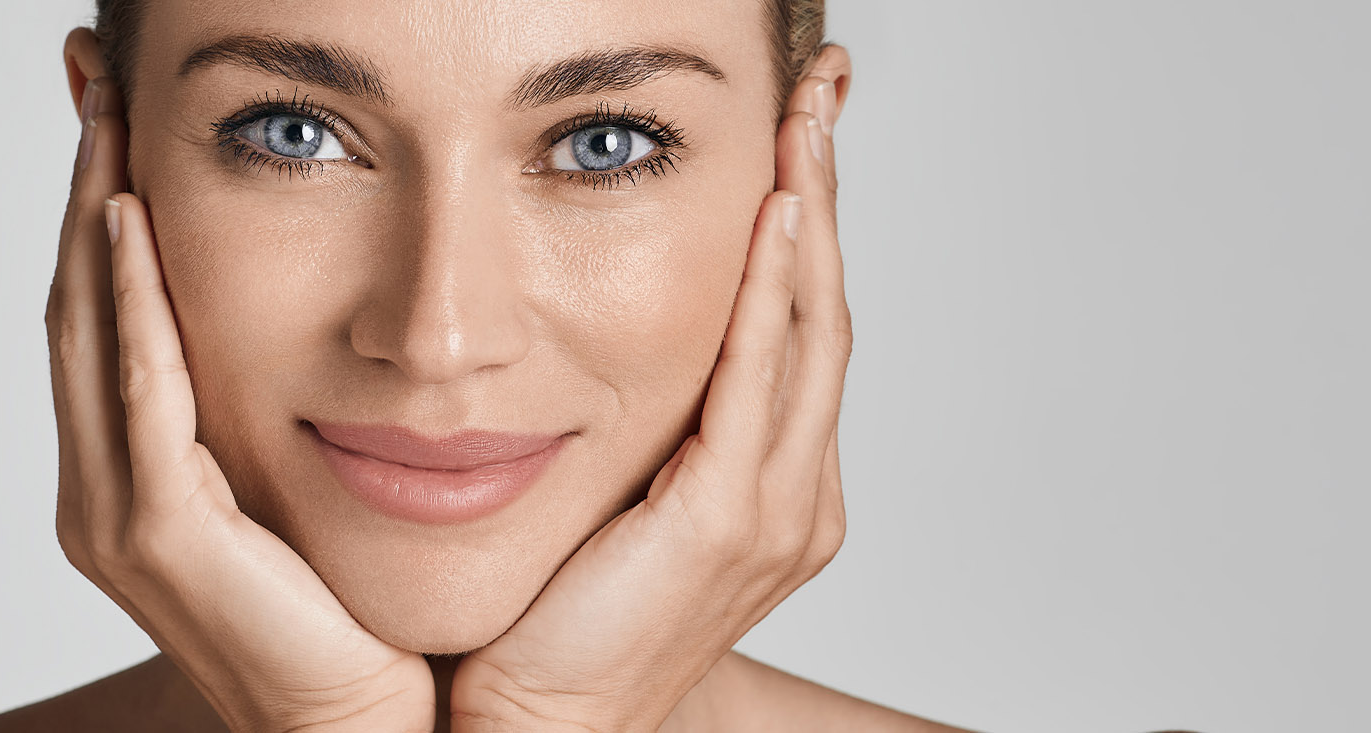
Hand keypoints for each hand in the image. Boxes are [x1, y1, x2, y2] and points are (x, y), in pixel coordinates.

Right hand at [45, 67, 433, 731]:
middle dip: (82, 184)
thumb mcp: (295, 493)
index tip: (112, 113)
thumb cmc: (347, 622)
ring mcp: (121, 517)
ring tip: (106, 117)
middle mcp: (104, 493)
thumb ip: (266, 417)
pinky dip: (132, 306)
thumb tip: (302, 328)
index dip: (97, 209)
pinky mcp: (164, 536)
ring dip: (93, 216)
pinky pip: (142, 396)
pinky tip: (131, 223)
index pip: (104, 315)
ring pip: (91, 332)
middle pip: (78, 304)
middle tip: (92, 78)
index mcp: (131, 480)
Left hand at [449, 64, 854, 730]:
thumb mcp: (615, 498)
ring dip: (810, 214)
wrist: (545, 728)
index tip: (798, 130)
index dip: (806, 223)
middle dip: (826, 191)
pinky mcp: (729, 522)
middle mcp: (796, 493)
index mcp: (773, 486)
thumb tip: (607, 334)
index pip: (798, 325)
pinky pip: (760, 381)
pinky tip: (772, 214)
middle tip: (823, 89)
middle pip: (824, 310)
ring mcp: (776, 510)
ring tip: (806, 119)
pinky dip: (771, 291)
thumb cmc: (558, 621)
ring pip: (809, 330)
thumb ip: (644, 426)